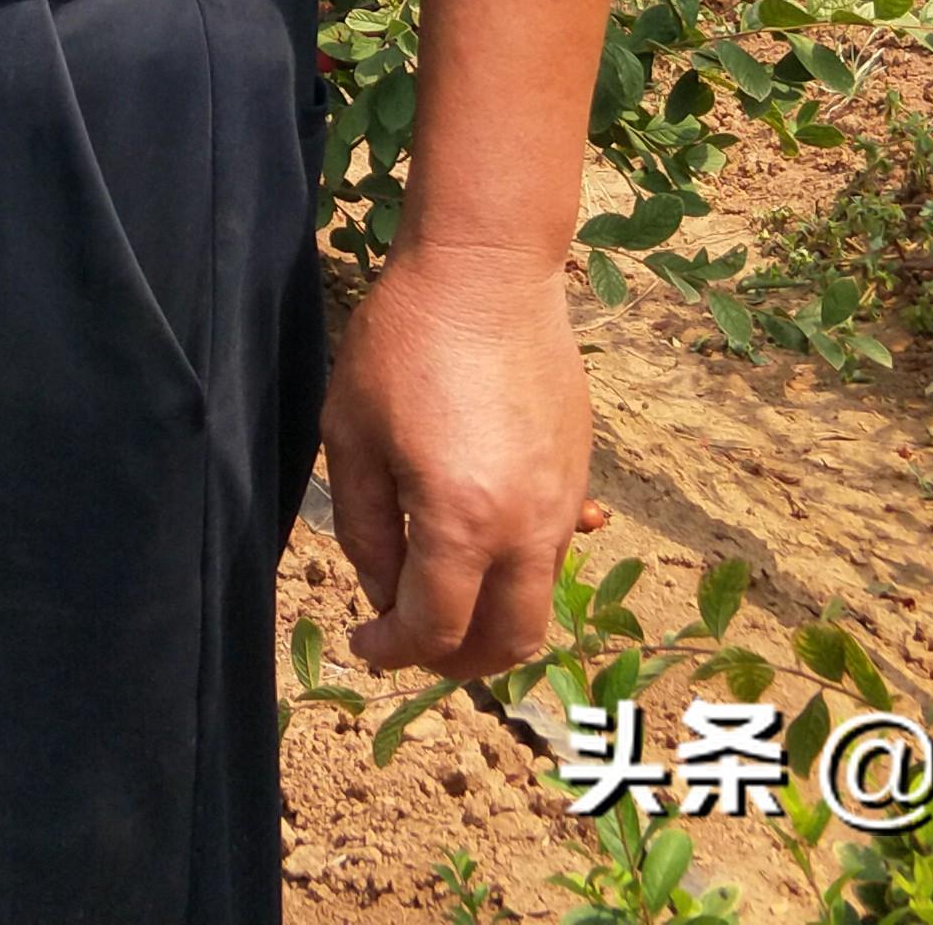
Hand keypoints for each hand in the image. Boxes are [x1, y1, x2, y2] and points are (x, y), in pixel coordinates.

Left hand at [316, 241, 591, 678]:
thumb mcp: (352, 437)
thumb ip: (367, 529)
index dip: (393, 651)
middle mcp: (527, 527)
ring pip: (539, 599)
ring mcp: (563, 500)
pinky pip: (555, 547)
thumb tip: (383, 591)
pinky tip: (479, 536)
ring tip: (440, 594)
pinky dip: (517, 567)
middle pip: (508, 640)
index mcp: (463, 523)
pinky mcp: (580, 470)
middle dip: (457, 660)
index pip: (435, 630)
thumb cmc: (403, 344)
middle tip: (411, 641)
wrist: (487, 272)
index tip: (364, 643)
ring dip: (491, 617)